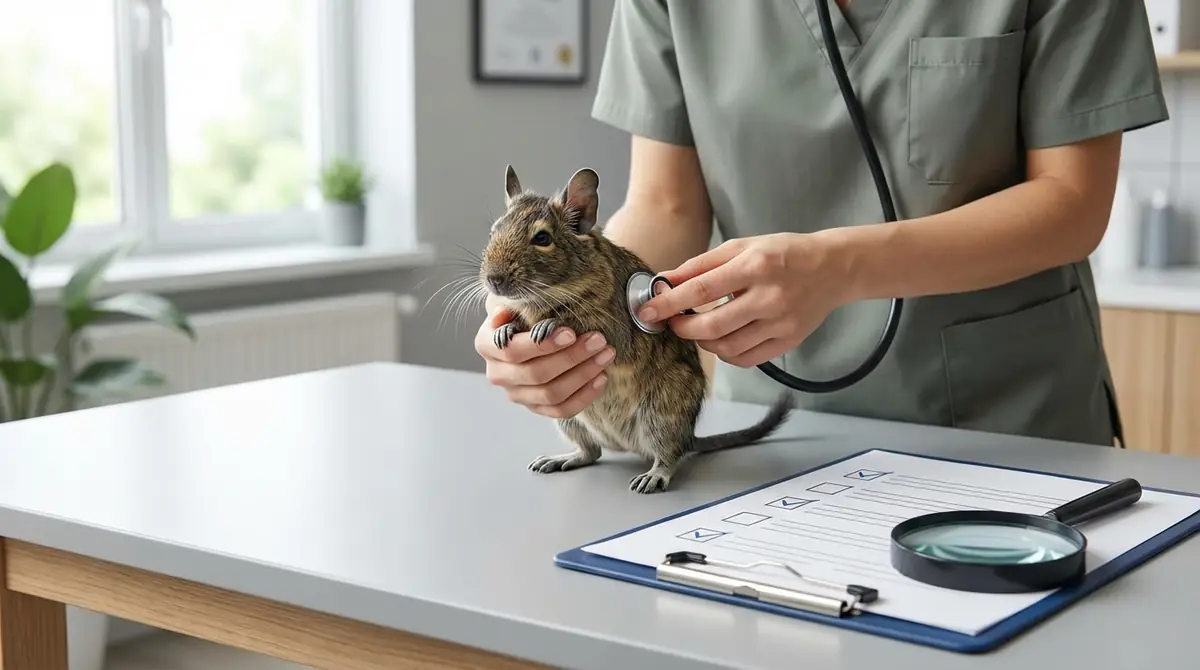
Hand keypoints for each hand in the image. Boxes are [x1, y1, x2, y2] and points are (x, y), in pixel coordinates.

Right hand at [475, 296, 615, 417]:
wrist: (530, 334)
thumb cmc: (524, 314)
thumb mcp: (514, 302)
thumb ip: (510, 304)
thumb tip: (501, 313)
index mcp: (487, 345)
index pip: (512, 351)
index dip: (542, 345)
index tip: (570, 333)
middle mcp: (498, 374)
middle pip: (535, 374)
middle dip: (571, 357)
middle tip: (598, 340)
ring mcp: (517, 395)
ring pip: (551, 394)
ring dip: (583, 375)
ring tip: (605, 355)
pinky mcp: (536, 408)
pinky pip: (561, 410)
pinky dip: (584, 396)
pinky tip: (601, 378)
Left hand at [636, 233, 848, 366]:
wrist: (833, 268)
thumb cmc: (783, 253)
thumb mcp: (742, 247)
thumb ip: (701, 266)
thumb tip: (665, 283)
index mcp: (755, 265)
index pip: (701, 290)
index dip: (669, 303)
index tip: (647, 311)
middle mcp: (770, 296)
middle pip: (712, 326)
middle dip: (683, 328)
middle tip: (673, 323)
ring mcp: (782, 323)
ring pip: (728, 347)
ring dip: (703, 342)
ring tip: (698, 329)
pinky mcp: (789, 341)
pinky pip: (747, 359)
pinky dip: (726, 353)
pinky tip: (722, 339)